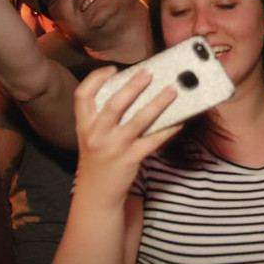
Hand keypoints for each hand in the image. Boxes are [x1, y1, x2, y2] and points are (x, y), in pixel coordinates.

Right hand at [73, 65, 180, 208]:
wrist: (97, 194)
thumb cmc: (98, 159)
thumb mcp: (91, 136)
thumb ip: (103, 117)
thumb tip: (133, 90)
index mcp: (84, 124)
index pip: (82, 95)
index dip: (96, 78)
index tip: (113, 69)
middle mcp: (96, 134)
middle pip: (114, 104)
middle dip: (132, 86)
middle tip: (148, 73)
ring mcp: (114, 147)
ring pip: (138, 120)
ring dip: (158, 103)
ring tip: (172, 91)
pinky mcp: (131, 159)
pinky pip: (154, 140)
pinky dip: (169, 129)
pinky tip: (180, 120)